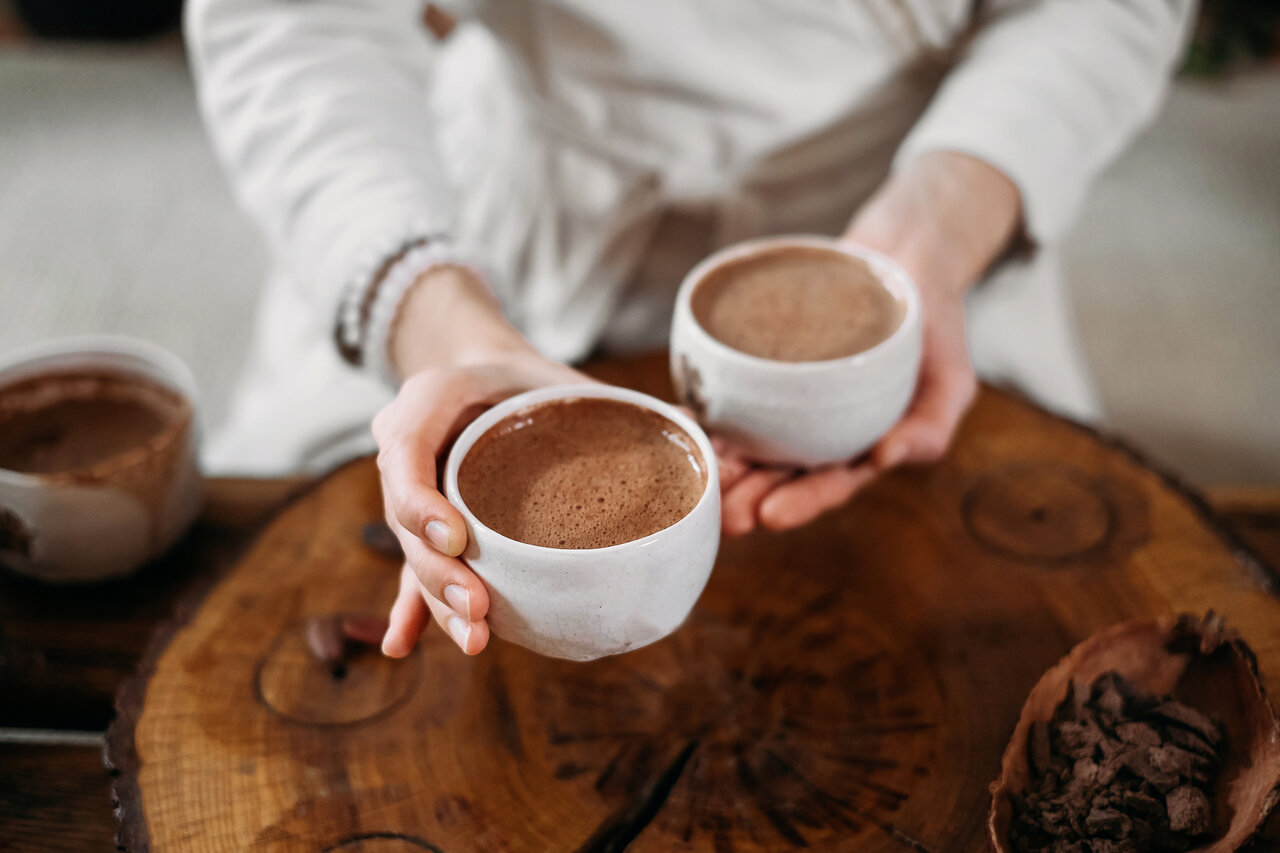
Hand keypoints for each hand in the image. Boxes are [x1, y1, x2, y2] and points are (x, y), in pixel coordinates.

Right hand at [375, 265, 588, 656]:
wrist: (485, 374)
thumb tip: (696, 434)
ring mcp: (415, 492)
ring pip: (415, 553)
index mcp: (431, 399)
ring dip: (438, 602)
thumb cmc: (526, 375)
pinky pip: (416, 569)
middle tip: (479, 607)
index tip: (457, 539)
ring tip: (474, 638)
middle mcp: (410, 449)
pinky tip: (404, 646)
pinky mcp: (427, 527)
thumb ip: (608, 402)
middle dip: (440, 572)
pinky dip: (412, 609)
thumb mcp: (557, 373)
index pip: (406, 452)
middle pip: (406, 520)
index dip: (422, 502)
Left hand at [720, 151, 1021, 534]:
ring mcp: (785, 401)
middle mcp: (816, 433)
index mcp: (859, 449)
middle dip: (748, 498)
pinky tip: (684, 420)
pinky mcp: (760, 366)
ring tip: (696, 478)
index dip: (801, 502)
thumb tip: (886, 459)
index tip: (771, 516)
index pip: (829, 485)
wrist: (903, 260)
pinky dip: (706, 410)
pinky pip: (729, 393)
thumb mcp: (951, 381)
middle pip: (778, 474)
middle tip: (724, 516)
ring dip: (720, 463)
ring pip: (746, 441)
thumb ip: (929, 427)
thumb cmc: (934, 329)